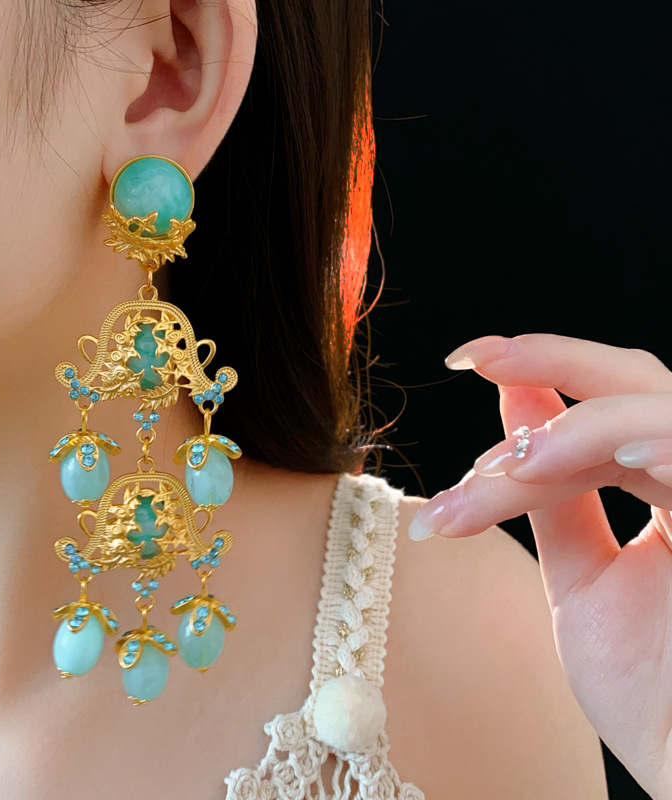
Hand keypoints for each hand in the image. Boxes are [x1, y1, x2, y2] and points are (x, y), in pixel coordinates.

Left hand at [407, 333, 671, 799]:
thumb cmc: (650, 688)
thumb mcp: (583, 576)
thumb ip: (553, 493)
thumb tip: (516, 403)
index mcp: (671, 488)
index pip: (610, 407)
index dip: (545, 374)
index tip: (467, 359)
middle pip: (636, 384)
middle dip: (554, 360)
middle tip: (477, 358)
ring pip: (658, 410)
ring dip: (576, 430)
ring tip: (508, 468)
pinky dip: (648, 441)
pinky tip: (589, 456)